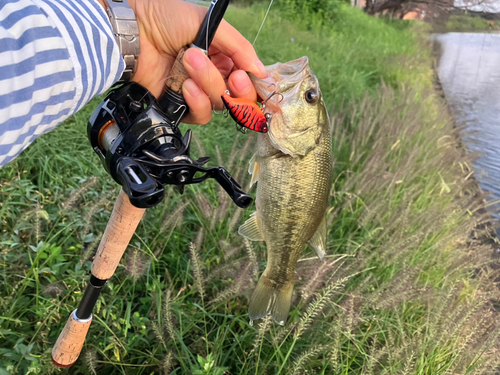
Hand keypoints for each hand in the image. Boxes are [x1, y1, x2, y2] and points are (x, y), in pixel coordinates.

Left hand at [98, 0, 266, 123]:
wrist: (132, 30)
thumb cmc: (166, 18)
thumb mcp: (209, 23)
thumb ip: (239, 47)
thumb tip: (262, 72)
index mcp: (222, 55)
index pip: (247, 78)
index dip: (251, 83)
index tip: (245, 76)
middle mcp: (211, 75)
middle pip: (238, 97)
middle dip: (236, 88)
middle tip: (231, 77)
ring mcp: (196, 92)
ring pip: (219, 105)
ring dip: (208, 85)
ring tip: (189, 62)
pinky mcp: (180, 105)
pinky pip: (200, 115)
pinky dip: (196, 102)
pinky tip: (185, 85)